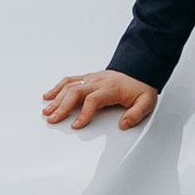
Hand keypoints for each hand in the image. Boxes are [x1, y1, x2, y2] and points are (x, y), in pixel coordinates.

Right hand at [42, 68, 158, 133]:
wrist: (139, 69)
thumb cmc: (139, 87)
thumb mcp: (146, 102)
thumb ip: (136, 114)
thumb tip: (124, 124)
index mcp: (111, 88)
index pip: (93, 100)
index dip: (84, 113)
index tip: (76, 125)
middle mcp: (98, 82)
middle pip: (76, 92)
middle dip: (62, 107)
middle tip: (53, 119)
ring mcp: (91, 79)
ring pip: (69, 86)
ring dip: (57, 99)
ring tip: (47, 111)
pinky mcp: (87, 78)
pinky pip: (69, 80)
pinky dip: (57, 88)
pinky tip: (48, 96)